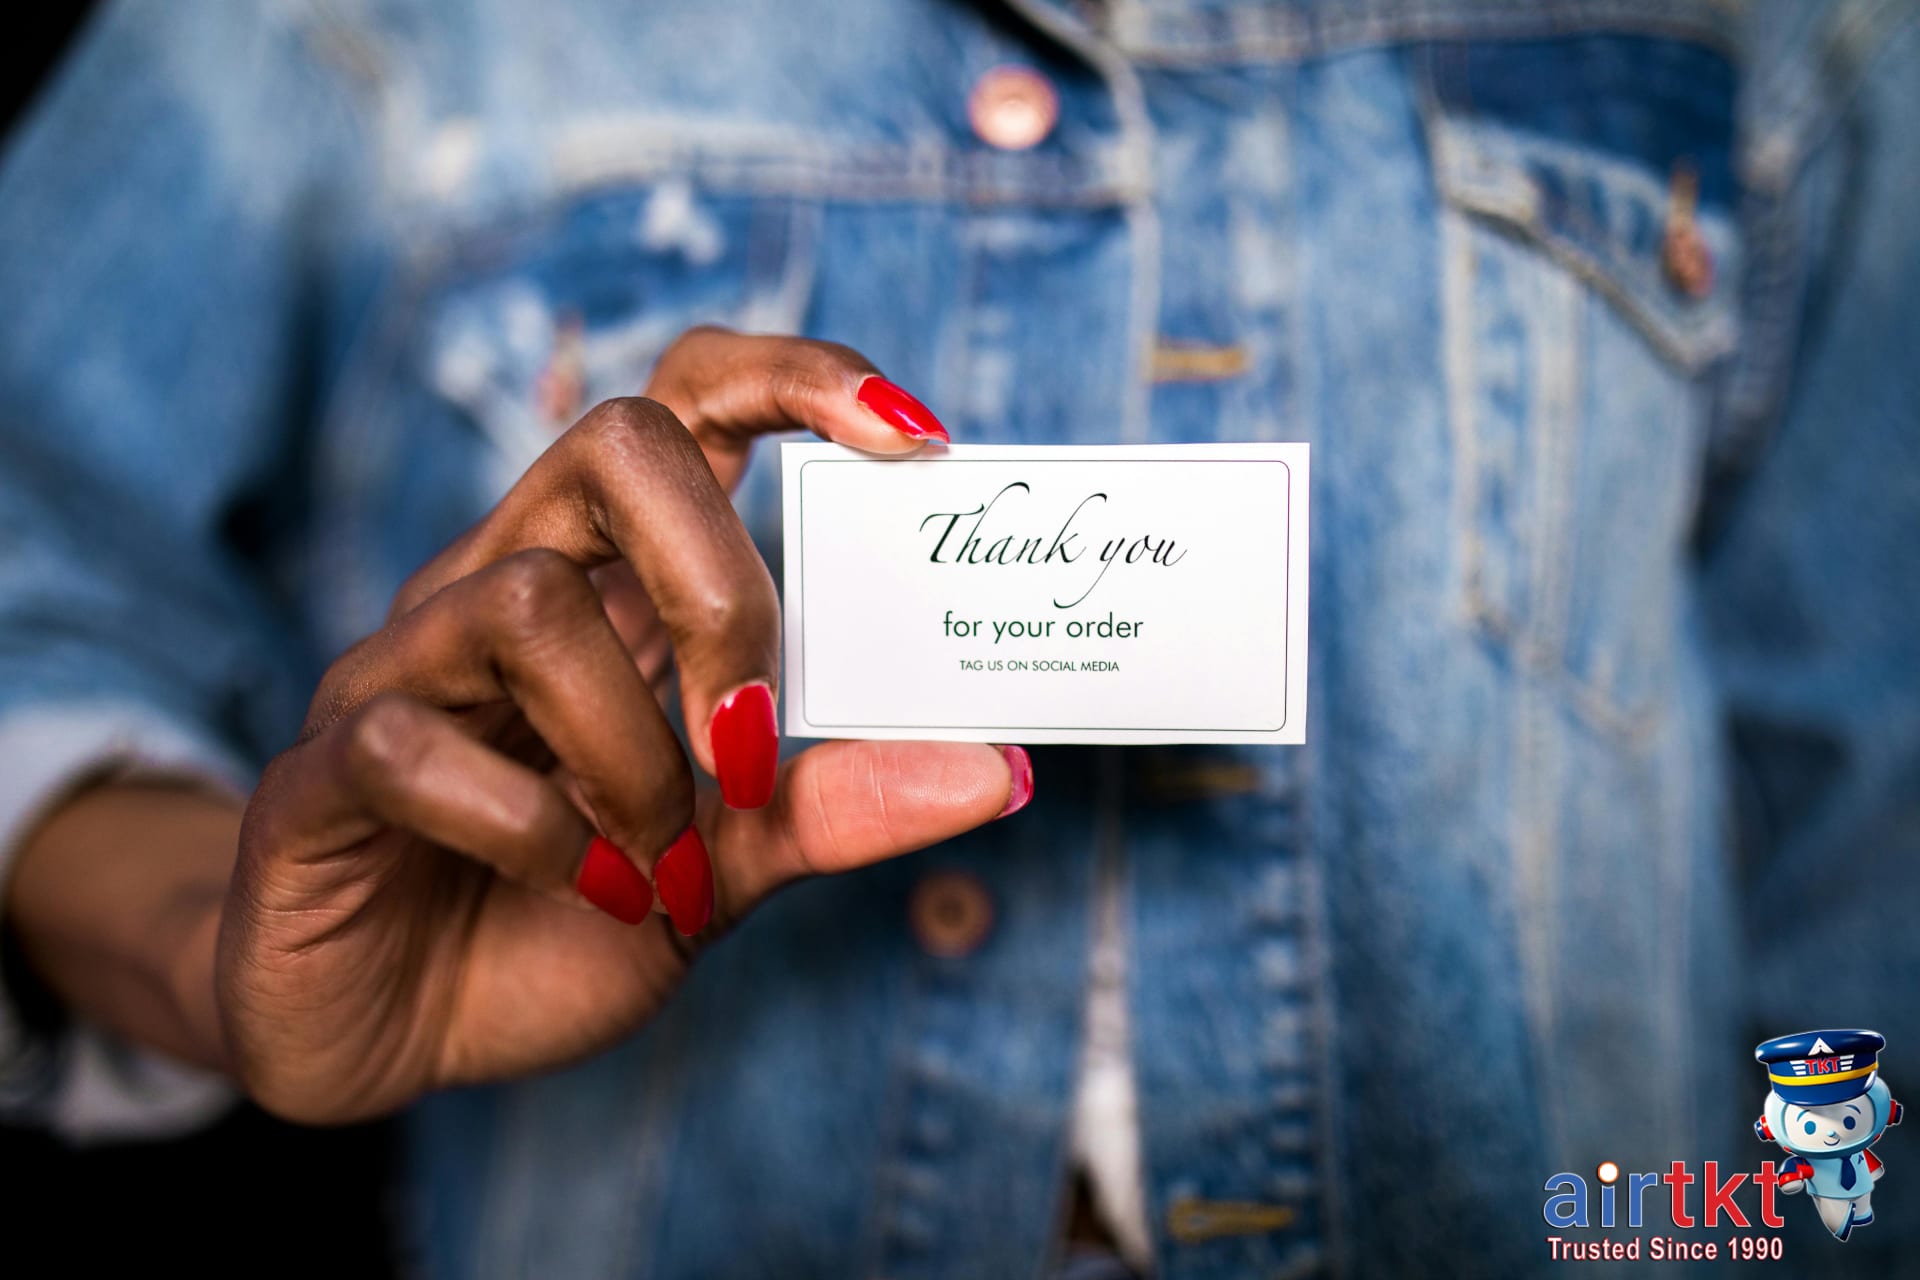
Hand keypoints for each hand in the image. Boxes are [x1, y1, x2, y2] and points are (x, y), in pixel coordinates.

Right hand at [216, 331, 1018, 1123]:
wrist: (388, 1032)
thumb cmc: (561, 917)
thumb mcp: (726, 868)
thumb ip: (833, 808)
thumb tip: (997, 769)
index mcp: (609, 585)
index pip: (686, 399)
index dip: (797, 376)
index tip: (915, 434)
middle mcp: (504, 586)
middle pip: (617, 444)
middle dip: (722, 592)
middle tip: (746, 742)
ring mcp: (404, 667)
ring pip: (529, 599)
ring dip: (631, 755)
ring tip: (657, 863)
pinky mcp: (322, 770)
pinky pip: (413, 745)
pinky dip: (529, 832)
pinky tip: (575, 887)